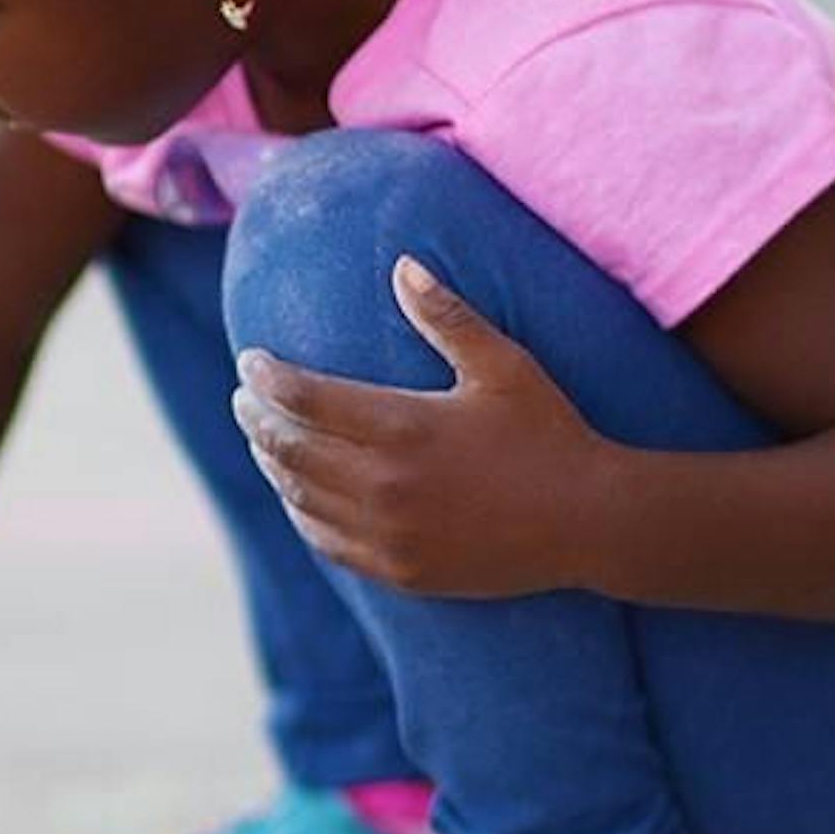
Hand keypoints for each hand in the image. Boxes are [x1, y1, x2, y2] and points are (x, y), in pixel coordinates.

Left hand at [232, 256, 611, 597]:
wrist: (591, 521)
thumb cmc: (549, 434)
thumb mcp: (504, 366)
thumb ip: (447, 316)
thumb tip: (402, 264)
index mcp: (404, 427)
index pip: (303, 398)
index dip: (266, 377)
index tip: (250, 361)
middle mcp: (386, 484)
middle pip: (288, 447)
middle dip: (256, 418)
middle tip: (244, 397)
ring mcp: (388, 533)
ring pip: (299, 495)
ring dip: (271, 462)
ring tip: (262, 437)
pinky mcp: (398, 569)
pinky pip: (325, 539)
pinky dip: (300, 511)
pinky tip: (296, 493)